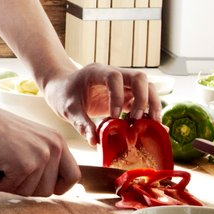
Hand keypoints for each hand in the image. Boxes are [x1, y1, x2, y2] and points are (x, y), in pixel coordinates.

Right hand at [0, 104, 79, 197]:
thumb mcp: (31, 138)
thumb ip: (43, 156)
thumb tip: (50, 186)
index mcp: (58, 141)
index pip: (74, 176)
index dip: (59, 187)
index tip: (41, 186)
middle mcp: (53, 148)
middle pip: (49, 190)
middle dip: (28, 188)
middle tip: (10, 178)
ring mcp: (40, 157)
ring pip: (29, 192)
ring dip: (10, 186)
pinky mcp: (24, 165)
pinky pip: (11, 188)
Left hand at [41, 64, 159, 144]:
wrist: (61, 88)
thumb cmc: (62, 94)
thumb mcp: (67, 109)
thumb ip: (81, 123)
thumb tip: (95, 141)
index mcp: (96, 72)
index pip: (114, 77)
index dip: (118, 96)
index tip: (114, 116)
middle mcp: (113, 74)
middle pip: (139, 77)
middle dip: (143, 98)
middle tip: (138, 119)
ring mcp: (122, 84)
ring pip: (147, 87)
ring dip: (152, 104)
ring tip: (152, 124)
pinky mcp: (126, 95)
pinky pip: (143, 100)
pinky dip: (149, 112)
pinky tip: (149, 127)